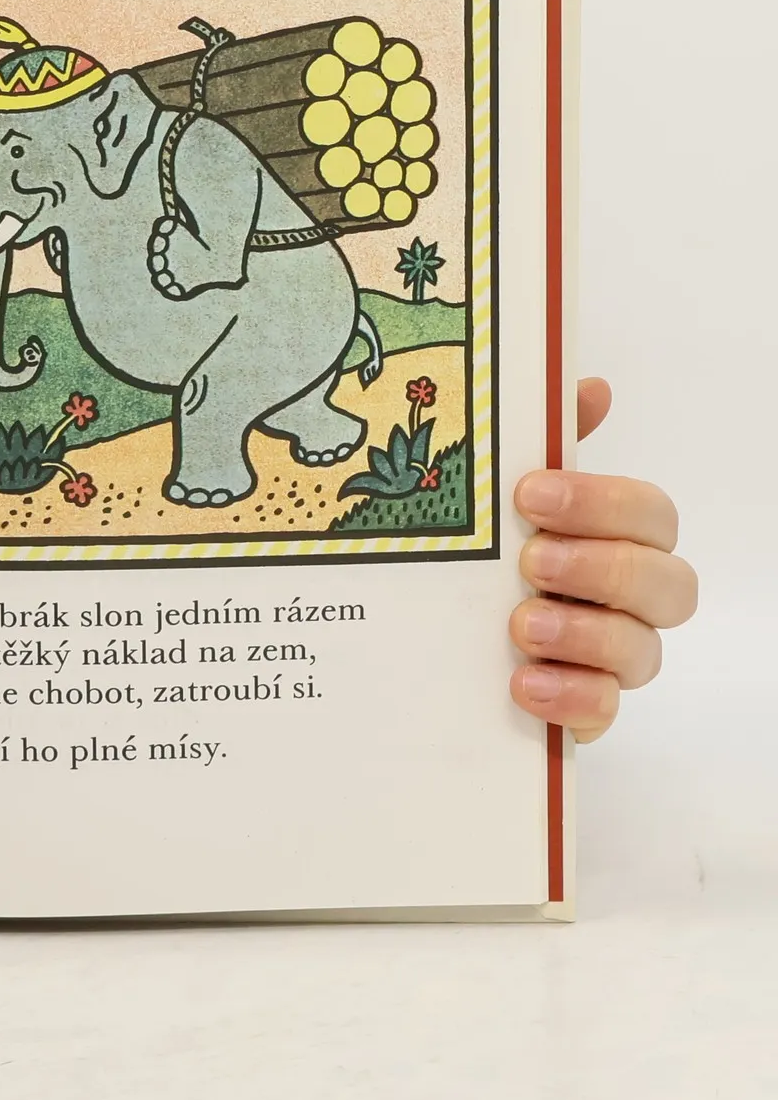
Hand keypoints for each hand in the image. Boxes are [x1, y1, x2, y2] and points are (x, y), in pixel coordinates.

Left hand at [509, 378, 695, 740]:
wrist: (429, 645)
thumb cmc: (482, 558)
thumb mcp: (494, 498)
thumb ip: (543, 443)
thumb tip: (588, 388)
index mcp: (615, 538)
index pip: (650, 514)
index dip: (603, 502)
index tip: (530, 494)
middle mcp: (627, 599)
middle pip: (669, 584)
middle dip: (603, 568)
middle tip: (532, 561)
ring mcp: (610, 659)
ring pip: (644, 651)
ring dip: (586, 633)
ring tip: (522, 625)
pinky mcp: (583, 710)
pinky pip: (606, 712)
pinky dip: (571, 697)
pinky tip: (524, 683)